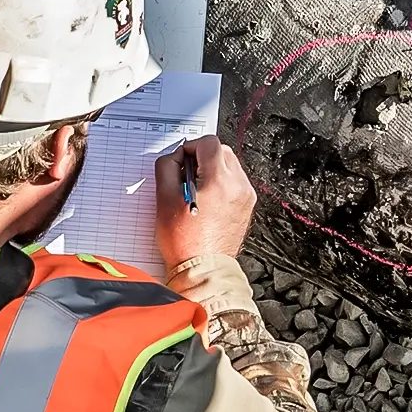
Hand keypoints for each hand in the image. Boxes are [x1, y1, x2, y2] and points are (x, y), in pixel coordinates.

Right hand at [155, 136, 256, 266]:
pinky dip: (221, 184)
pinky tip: (207, 201)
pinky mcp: (247, 206)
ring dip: (211, 170)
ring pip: (229, 166)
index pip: (208, 143)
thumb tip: (174, 156)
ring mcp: (245, 196)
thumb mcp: (164, 200)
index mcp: (219, 181)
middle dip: (201, 158)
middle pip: (221, 151)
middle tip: (185, 177)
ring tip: (195, 191)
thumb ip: (166, 168)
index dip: (190, 148)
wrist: (203, 269)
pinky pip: (234, 182)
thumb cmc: (185, 242)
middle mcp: (237, 185)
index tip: (181, 162)